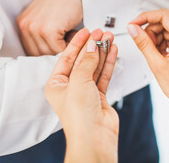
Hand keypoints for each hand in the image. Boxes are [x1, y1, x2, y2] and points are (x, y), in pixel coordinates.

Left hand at [17, 0, 81, 55]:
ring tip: (70, 31)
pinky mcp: (47, 31)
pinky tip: (73, 30)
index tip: (59, 44)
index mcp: (23, 23)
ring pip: (49, 53)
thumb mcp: (45, 16)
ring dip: (63, 46)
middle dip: (55, 49)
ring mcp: (34, 28)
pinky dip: (70, 43)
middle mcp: (24, 25)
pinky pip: (59, 49)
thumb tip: (46, 53)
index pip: (30, 49)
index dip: (47, 49)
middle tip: (67, 36)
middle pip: (39, 54)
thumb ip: (40, 33)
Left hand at [45, 28, 118, 162]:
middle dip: (92, 46)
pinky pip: (103, 74)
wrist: (95, 137)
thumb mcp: (79, 82)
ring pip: (94, 66)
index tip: (86, 31)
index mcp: (56, 84)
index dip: (77, 43)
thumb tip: (92, 46)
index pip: (67, 57)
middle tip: (100, 33)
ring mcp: (85, 91)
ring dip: (102, 52)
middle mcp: (70, 87)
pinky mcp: (99, 95)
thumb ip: (87, 62)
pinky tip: (112, 51)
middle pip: (82, 60)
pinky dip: (108, 62)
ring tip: (109, 38)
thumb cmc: (79, 117)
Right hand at [127, 9, 168, 117]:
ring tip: (154, 55)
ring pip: (164, 29)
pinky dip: (160, 44)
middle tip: (145, 46)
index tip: (133, 24)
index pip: (164, 16)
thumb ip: (143, 43)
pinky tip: (159, 55)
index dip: (145, 17)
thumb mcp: (157, 64)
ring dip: (154, 39)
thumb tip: (133, 29)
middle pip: (163, 22)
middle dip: (150, 32)